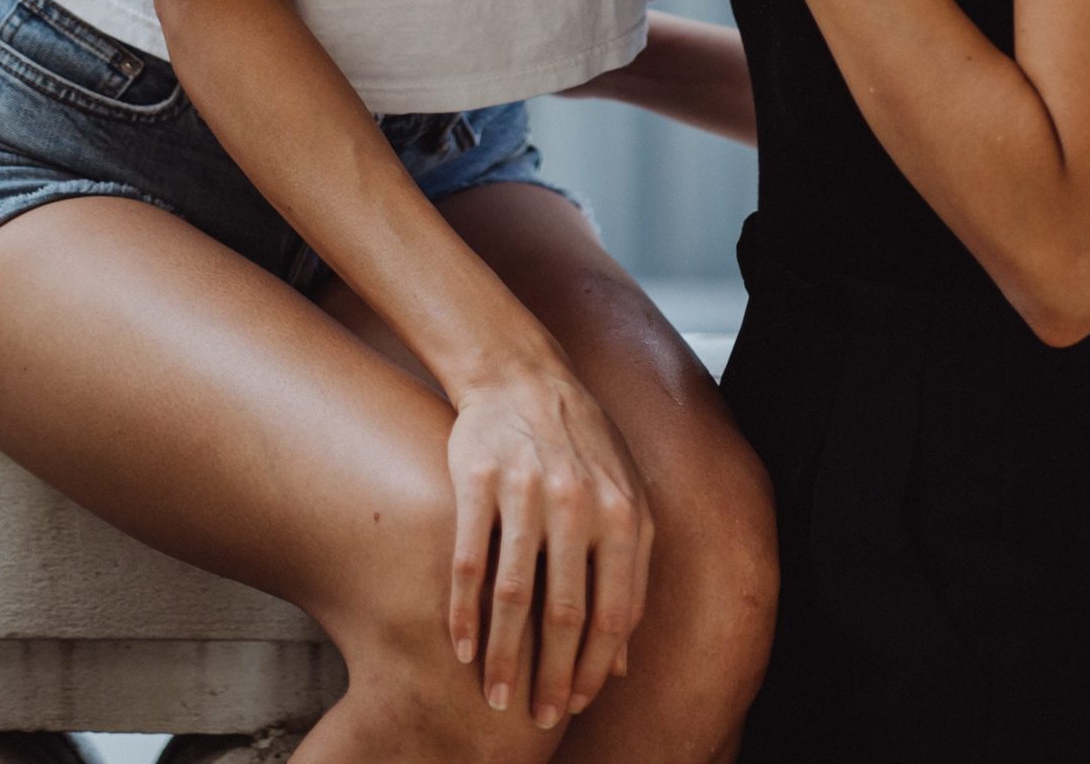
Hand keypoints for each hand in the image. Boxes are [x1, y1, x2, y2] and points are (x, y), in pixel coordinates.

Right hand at [446, 357, 654, 727]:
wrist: (522, 374)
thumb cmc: (581, 444)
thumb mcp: (623, 499)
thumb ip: (628, 575)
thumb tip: (622, 663)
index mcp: (622, 513)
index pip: (614, 613)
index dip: (594, 668)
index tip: (576, 704)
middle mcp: (579, 503)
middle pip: (566, 613)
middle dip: (551, 676)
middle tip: (537, 716)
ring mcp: (527, 490)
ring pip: (513, 595)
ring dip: (502, 655)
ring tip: (494, 695)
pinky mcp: (479, 479)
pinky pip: (469, 559)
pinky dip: (463, 611)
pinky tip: (461, 646)